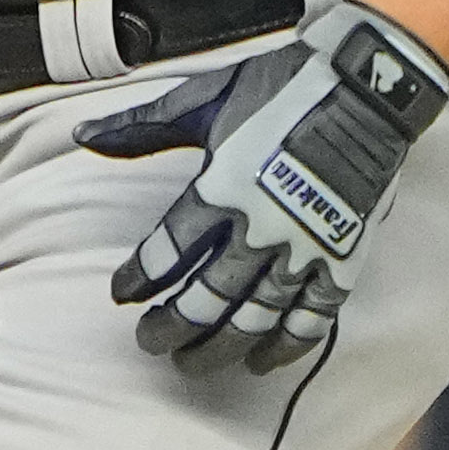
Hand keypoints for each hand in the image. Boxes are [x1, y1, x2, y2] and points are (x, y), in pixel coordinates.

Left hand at [82, 0, 448, 374]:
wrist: (366, 86)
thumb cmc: (284, 88)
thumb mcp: (204, 100)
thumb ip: (142, 127)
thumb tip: (82, 137)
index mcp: (220, 191)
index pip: (165, 254)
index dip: (138, 279)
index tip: (123, 292)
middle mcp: (258, 230)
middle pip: (204, 301)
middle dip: (171, 329)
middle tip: (150, 342)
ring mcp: (303, 250)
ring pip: (252, 319)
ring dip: (218, 348)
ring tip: (191, 363)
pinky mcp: (342, 259)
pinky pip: (311, 319)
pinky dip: (284, 346)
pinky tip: (260, 362)